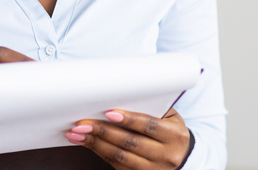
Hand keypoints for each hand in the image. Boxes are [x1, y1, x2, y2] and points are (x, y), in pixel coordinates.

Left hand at [64, 108, 191, 169]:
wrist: (181, 154)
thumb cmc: (168, 127)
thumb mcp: (167, 115)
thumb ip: (148, 107)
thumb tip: (116, 95)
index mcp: (175, 136)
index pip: (149, 126)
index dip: (129, 119)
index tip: (108, 112)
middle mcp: (167, 155)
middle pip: (131, 143)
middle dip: (104, 132)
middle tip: (82, 124)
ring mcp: (154, 169)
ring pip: (120, 157)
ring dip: (95, 144)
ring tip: (76, 133)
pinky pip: (116, 164)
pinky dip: (98, 152)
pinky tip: (85, 143)